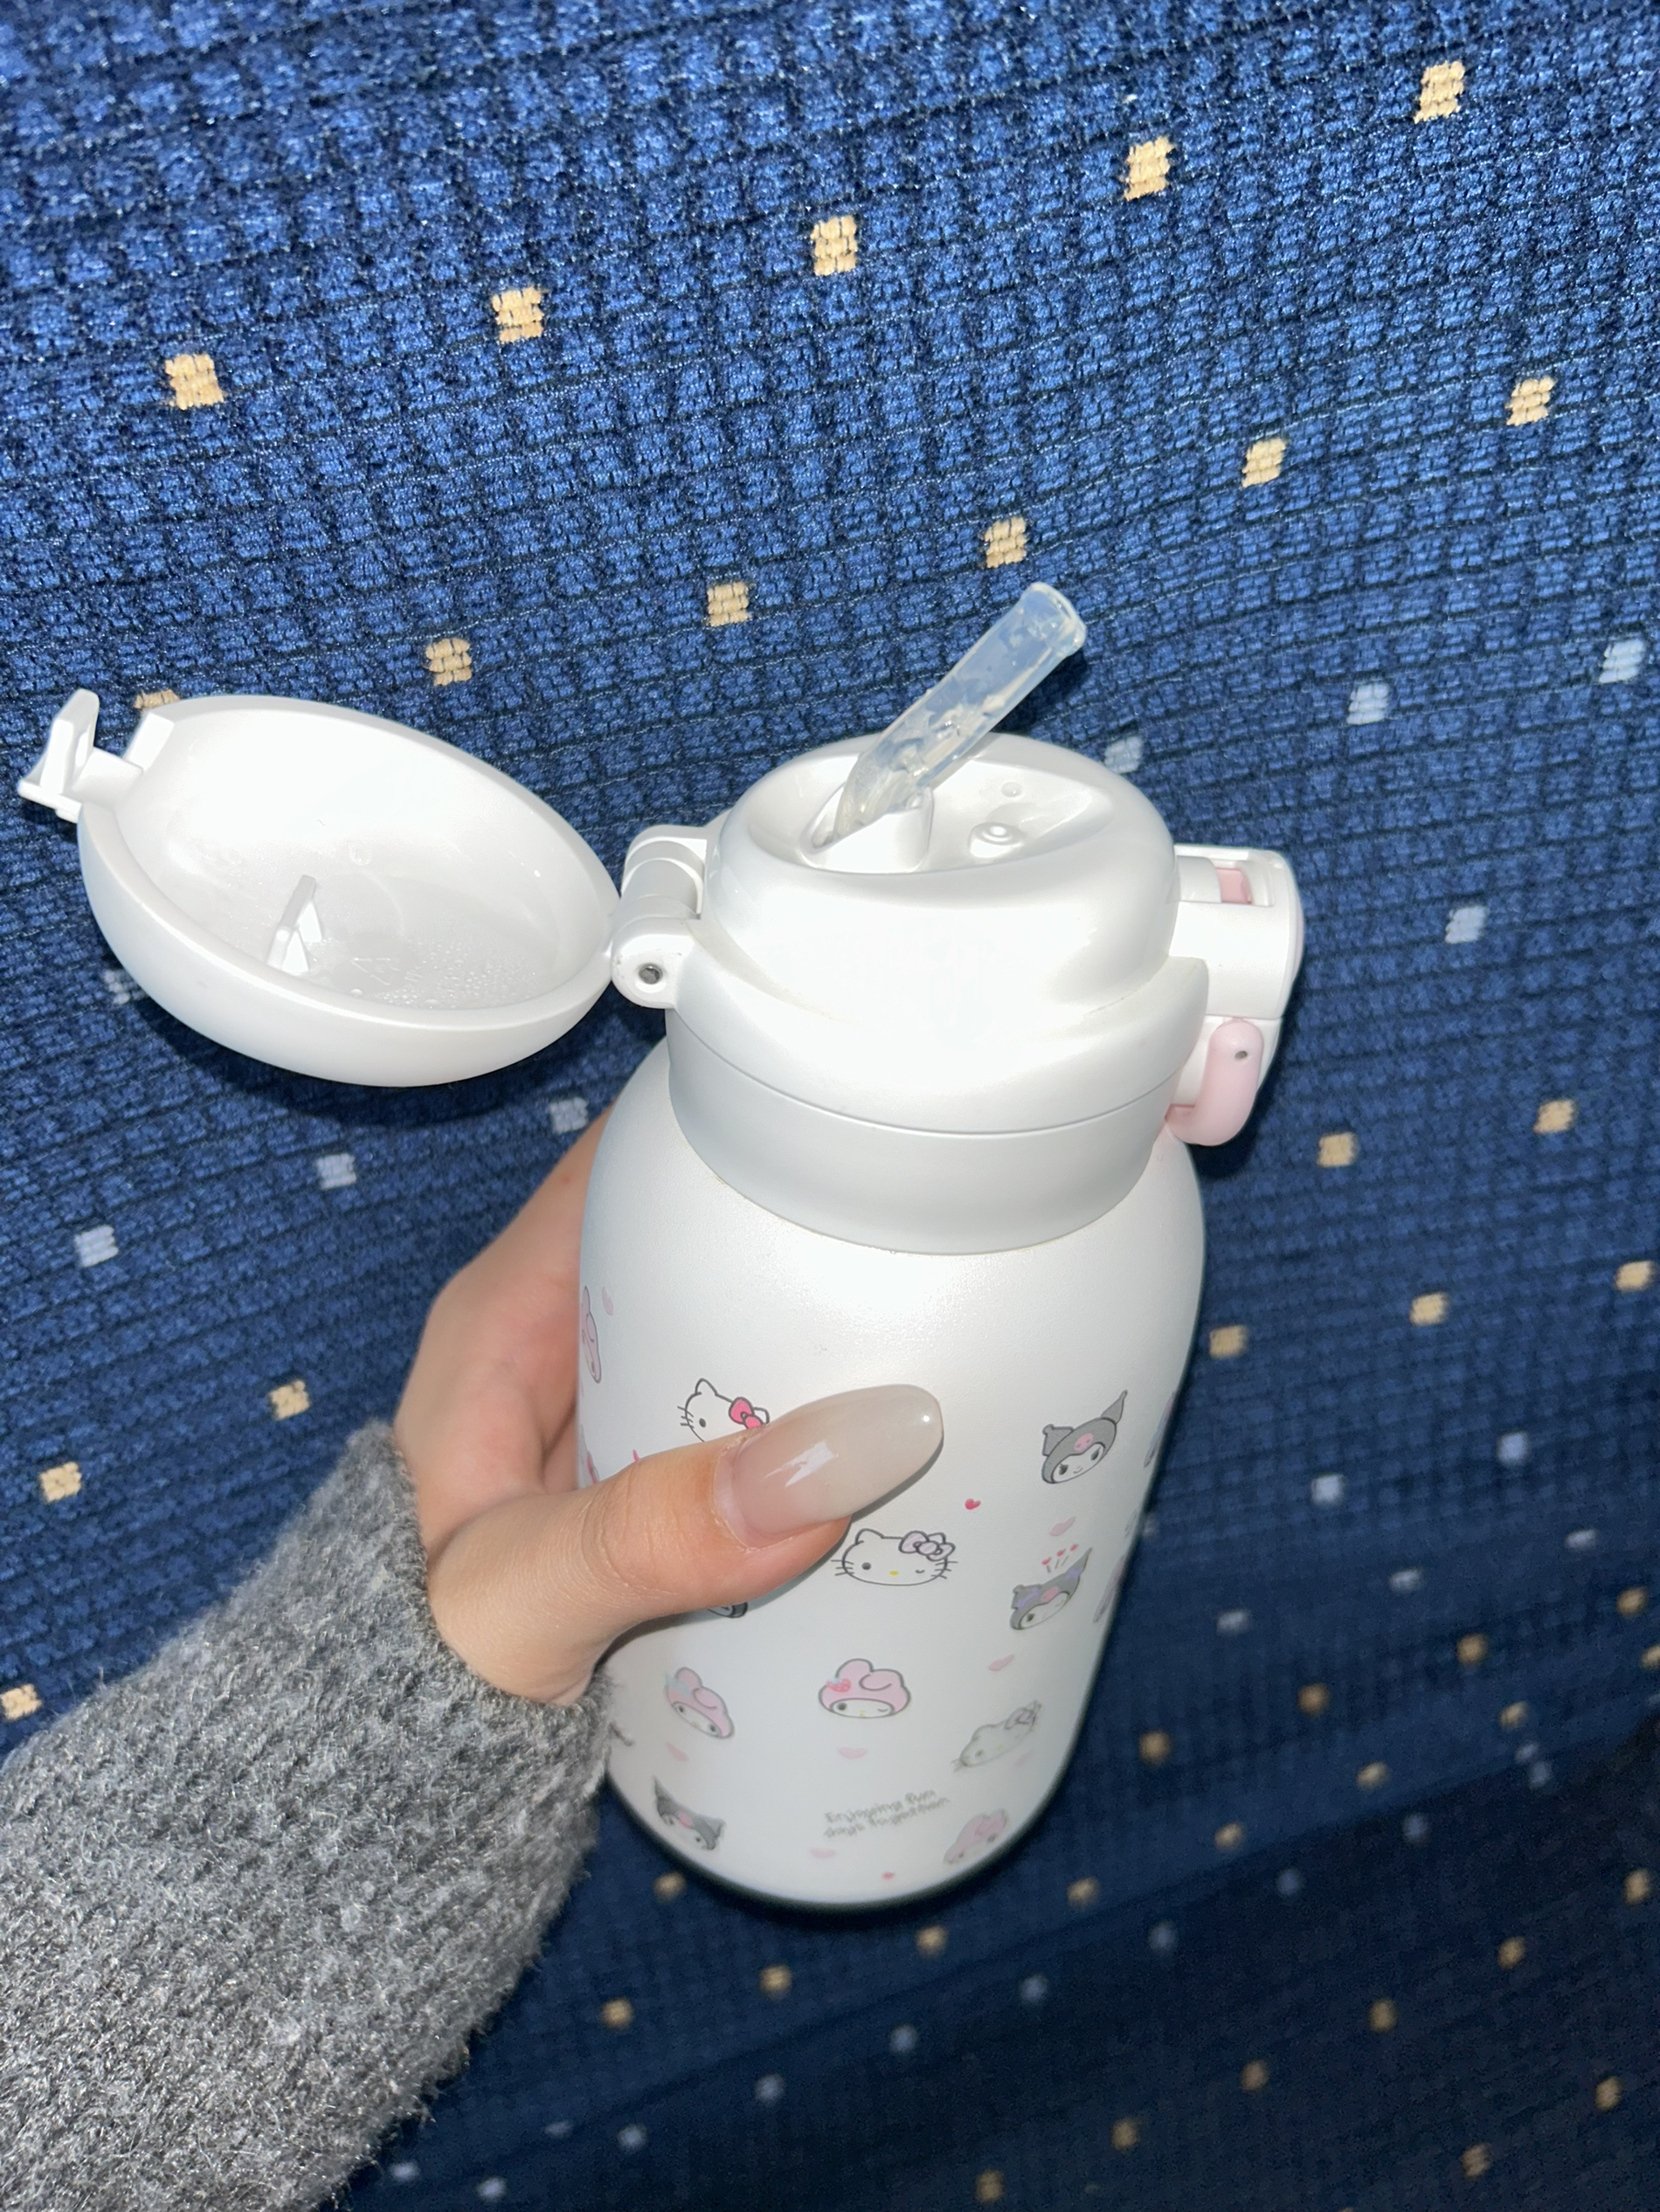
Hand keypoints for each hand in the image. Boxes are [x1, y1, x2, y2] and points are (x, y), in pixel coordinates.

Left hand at [394, 1116, 941, 1702]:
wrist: (384, 1789)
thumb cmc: (410, 1680)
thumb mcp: (523, 1597)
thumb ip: (655, 1535)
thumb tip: (843, 1452)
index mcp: (508, 1315)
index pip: (633, 1156)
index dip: (741, 1116)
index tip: (866, 1114)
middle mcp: (565, 1342)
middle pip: (706, 1236)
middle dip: (817, 1233)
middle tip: (953, 1233)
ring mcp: (616, 1414)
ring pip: (741, 1331)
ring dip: (832, 1337)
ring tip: (967, 1320)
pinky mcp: (656, 1485)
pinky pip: (755, 1421)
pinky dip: (821, 1428)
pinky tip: (906, 1446)